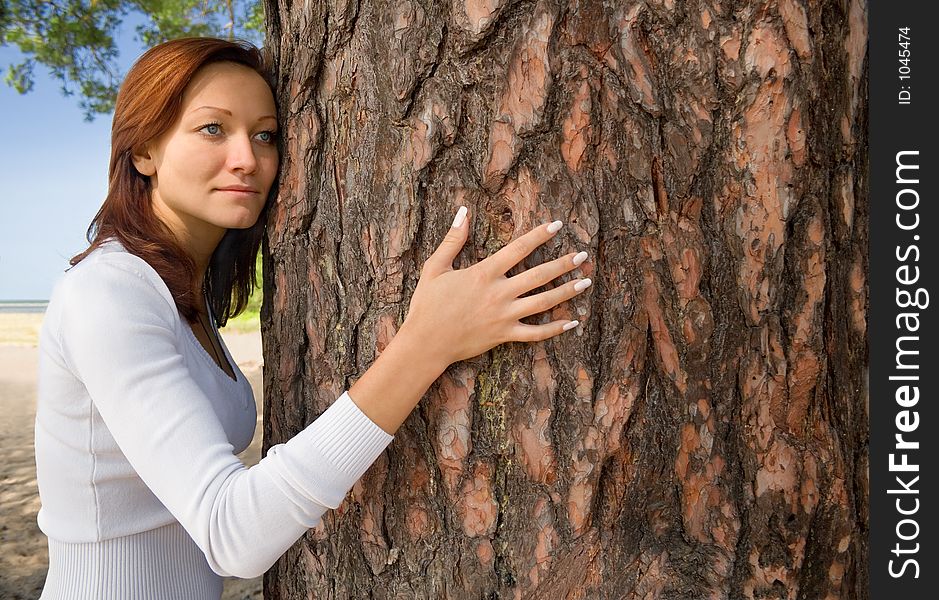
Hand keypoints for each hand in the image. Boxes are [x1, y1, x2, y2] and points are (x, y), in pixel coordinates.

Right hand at [400, 206, 591, 367]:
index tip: (557, 226)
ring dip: (567, 291)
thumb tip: (463, 211)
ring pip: (543, 302)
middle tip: (583, 255)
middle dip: (564, 263)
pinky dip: (555, 329)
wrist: (425, 343)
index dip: (540, 235)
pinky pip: (536, 333)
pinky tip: (573, 322)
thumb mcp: (435, 267)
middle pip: (539, 275)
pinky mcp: (504, 336)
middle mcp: (499, 293)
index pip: (519, 249)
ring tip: (586, 282)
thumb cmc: (427, 304)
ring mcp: (504, 316)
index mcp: (484, 273)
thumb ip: (452, 239)